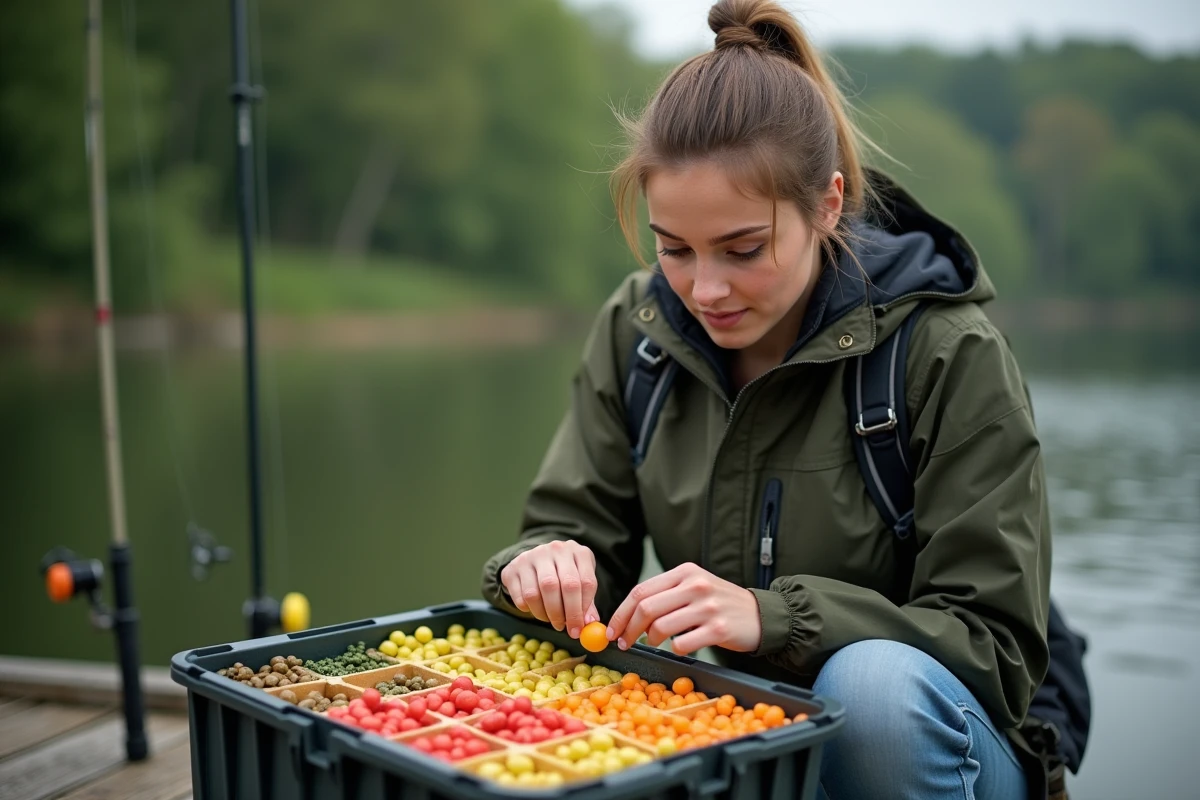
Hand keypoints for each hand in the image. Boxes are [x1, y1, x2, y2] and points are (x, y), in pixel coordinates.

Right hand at [500, 540, 600, 637]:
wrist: (535, 560)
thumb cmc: (563, 574)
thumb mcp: (579, 582)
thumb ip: (586, 602)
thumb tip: (590, 623)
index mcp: (577, 552)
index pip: (586, 582)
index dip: (583, 609)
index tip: (579, 628)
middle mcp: (555, 549)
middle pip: (564, 585)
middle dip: (567, 613)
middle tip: (565, 629)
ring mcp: (532, 556)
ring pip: (538, 593)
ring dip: (545, 614)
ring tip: (551, 620)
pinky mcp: (512, 568)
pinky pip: (521, 597)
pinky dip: (529, 610)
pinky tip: (536, 609)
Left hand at [606, 563, 761, 654]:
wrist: (761, 615)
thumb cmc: (720, 603)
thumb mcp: (695, 586)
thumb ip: (666, 593)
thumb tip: (629, 613)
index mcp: (685, 572)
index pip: (641, 590)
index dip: (622, 612)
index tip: (613, 629)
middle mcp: (696, 585)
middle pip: (646, 608)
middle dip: (629, 628)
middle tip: (624, 642)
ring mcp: (708, 607)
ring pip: (661, 627)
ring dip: (650, 639)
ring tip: (654, 642)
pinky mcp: (718, 629)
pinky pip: (682, 644)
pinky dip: (674, 649)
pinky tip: (680, 646)